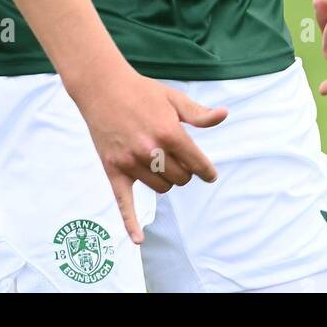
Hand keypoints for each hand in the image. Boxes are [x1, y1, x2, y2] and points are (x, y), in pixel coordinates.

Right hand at [69, 64, 227, 243]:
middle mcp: (151, 150)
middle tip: (177, 158)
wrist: (102, 86)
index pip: (197, 163)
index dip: (206, 170)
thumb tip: (224, 115)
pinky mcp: (113, 169)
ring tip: (159, 162)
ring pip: (160, 188)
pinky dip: (131, 223)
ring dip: (165, 180)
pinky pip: (124, 202)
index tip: (209, 174)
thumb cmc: (141, 91)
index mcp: (169, 132)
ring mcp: (131, 162)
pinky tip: (138, 240)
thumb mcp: (173, 98)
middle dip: (184, 171)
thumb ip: (198, 114)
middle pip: (180, 178)